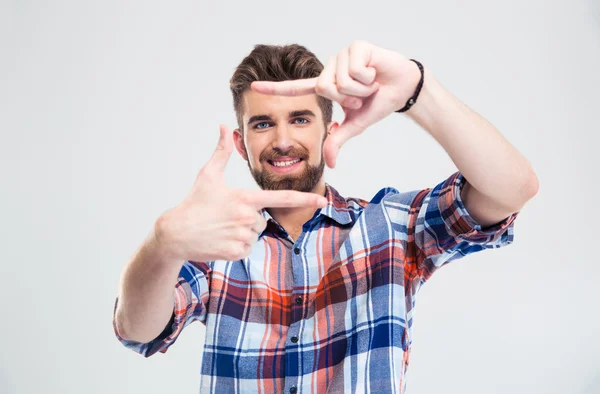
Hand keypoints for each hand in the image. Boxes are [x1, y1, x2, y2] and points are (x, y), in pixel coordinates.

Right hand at [155, 125, 327, 261]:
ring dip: (242, 233)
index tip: (321, 200)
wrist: (175, 233)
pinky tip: (220, 240)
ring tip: (221, 228)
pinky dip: (236, 246)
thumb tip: (223, 127)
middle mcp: (248, 218)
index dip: (304, 199)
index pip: (281, 198)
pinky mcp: (236, 253)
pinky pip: (246, 249)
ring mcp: (242, 237)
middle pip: (262, 220)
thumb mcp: (207, 175)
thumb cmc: (193, 202)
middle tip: (226, 217)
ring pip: (254, 235)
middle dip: (249, 219)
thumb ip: (221, 151)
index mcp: (245, 198)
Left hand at [251, 40, 421, 167]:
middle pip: (324, 88)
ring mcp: (342, 56)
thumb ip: (338, 139)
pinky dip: (369, 77)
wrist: (403, 89)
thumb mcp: (354, 125)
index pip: (296, 88)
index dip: (275, 89)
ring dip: (361, 88)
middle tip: (362, 95)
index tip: (254, 88)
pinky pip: (355, 69)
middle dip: (347, 97)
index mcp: (326, 85)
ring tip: (371, 83)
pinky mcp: (356, 46)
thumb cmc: (378, 103)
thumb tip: (330, 163)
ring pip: (340, 80)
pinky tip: (376, 72)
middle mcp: (330, 69)